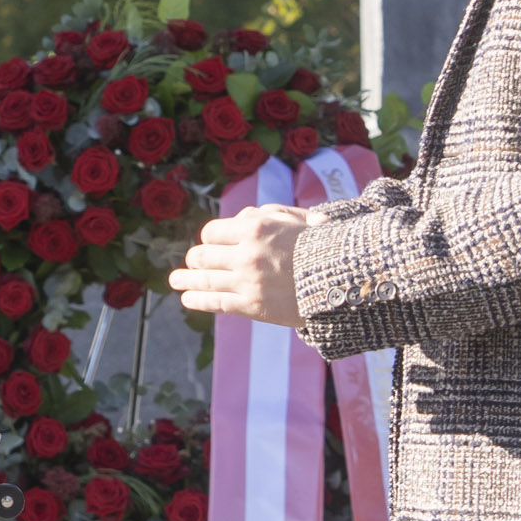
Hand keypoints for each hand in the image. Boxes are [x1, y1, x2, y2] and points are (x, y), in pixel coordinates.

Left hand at [171, 204, 310, 328]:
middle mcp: (247, 254)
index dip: (210, 239)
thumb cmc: (322, 246)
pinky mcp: (252, 306)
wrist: (346, 279)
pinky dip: (196, 300)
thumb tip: (241, 216)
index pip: (211, 232)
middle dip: (196, 260)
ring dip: (183, 280)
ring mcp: (247, 281)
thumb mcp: (296, 218)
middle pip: (201, 256)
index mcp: (256, 228)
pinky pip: (215, 302)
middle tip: (193, 263)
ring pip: (202, 280)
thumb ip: (265, 214)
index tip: (211, 245)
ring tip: (175, 281)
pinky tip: (187, 299)